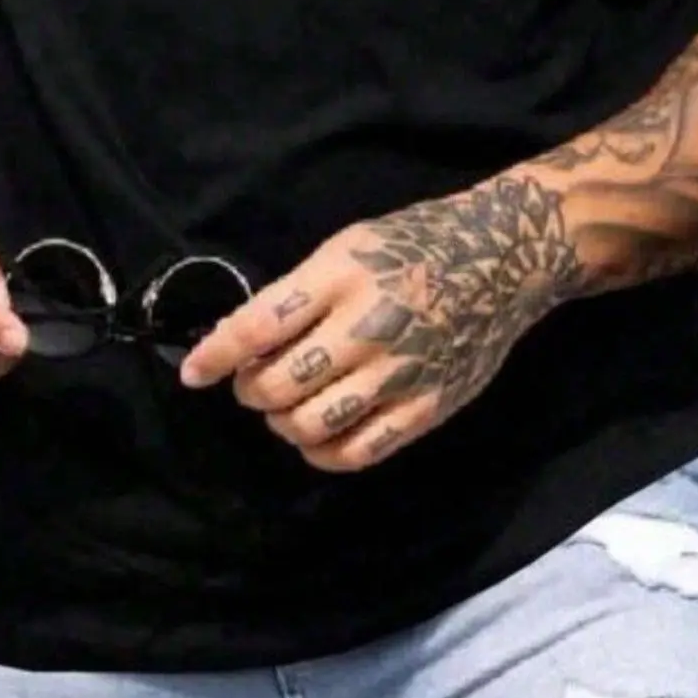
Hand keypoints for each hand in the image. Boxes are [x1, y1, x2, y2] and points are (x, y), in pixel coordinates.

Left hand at [179, 175, 572, 472]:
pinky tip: (317, 436)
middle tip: (253, 383)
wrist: (504, 257)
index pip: (257, 327)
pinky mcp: (427, 407)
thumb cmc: (414, 243)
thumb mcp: (349, 245)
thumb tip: (243, 343)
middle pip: (279, 385)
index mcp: (341, 276)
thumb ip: (300, 293)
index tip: (193, 372)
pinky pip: (358, 453)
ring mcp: (400, 371)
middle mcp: (367, 326)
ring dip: (282, 423)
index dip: (215, 355)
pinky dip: (323, 454)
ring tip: (286, 408)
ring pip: (311, 426)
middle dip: (250, 390)